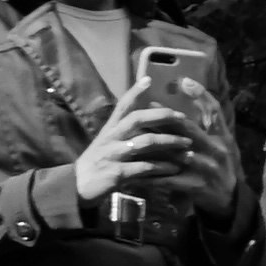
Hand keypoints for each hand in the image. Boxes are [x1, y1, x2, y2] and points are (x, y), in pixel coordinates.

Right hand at [72, 92, 201, 207]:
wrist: (77, 187)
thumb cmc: (97, 163)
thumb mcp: (107, 143)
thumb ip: (123, 132)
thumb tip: (143, 117)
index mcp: (110, 129)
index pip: (122, 106)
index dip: (134, 92)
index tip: (148, 79)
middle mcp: (111, 138)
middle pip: (137, 119)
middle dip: (161, 115)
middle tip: (182, 117)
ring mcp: (114, 155)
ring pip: (145, 142)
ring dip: (169, 142)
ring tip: (188, 144)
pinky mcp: (118, 173)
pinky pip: (145, 168)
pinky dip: (162, 167)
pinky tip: (176, 167)